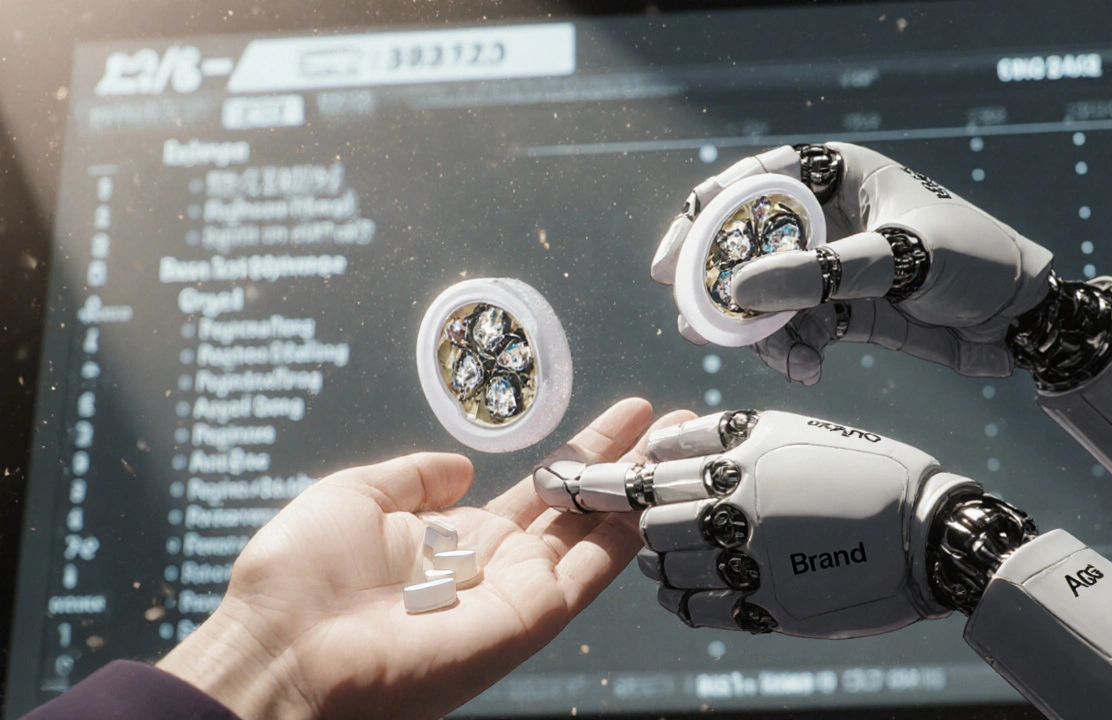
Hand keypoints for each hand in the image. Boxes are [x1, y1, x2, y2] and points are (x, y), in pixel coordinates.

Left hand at [157, 398, 694, 719]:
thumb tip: (463, 465)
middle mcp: (492, 567)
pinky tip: (655, 494)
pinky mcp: (526, 620)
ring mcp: (514, 594)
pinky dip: (626, 534)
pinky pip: (587, 573)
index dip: (583, 452)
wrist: (283, 649)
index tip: (627, 417)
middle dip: (628, 465)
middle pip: (578, 509)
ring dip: (639, 490)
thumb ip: (414, 475)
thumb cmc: (298, 576)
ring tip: (683, 445)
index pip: (537, 490)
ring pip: (594, 535)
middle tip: (677, 425)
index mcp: (452, 539)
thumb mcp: (356, 496)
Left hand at [534, 410, 979, 638]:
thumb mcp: (785, 429)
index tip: (553, 481)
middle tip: (628, 516)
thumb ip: (716, 433)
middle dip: (627, 521)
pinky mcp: (768, 609)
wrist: (926, 534)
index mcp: (733, 467)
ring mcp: (749, 569)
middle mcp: (732, 520)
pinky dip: (683, 597)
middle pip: (646, 528)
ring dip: (657, 559)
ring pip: (668, 571)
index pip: (638, 479)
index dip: (588, 483)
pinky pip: (701, 609)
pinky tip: (688, 584)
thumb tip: (659, 437)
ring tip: (664, 549)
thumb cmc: (857, 464)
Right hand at [650, 143, 1053, 383]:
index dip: (702, 222)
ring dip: (762, 335)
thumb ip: (819, 275)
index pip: (752, 185)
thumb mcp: (900, 259)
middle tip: (700, 329)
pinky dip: (791, 354)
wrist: (1027, 319)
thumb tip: (738, 292)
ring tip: (784, 362)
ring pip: (768, 298)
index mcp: (838, 176)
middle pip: (748, 249)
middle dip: (723, 293)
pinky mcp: (845, 310)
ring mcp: (832, 266)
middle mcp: (827, 218)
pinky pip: (796, 330)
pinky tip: (806, 372)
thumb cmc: (975, 260)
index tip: (670, 268)